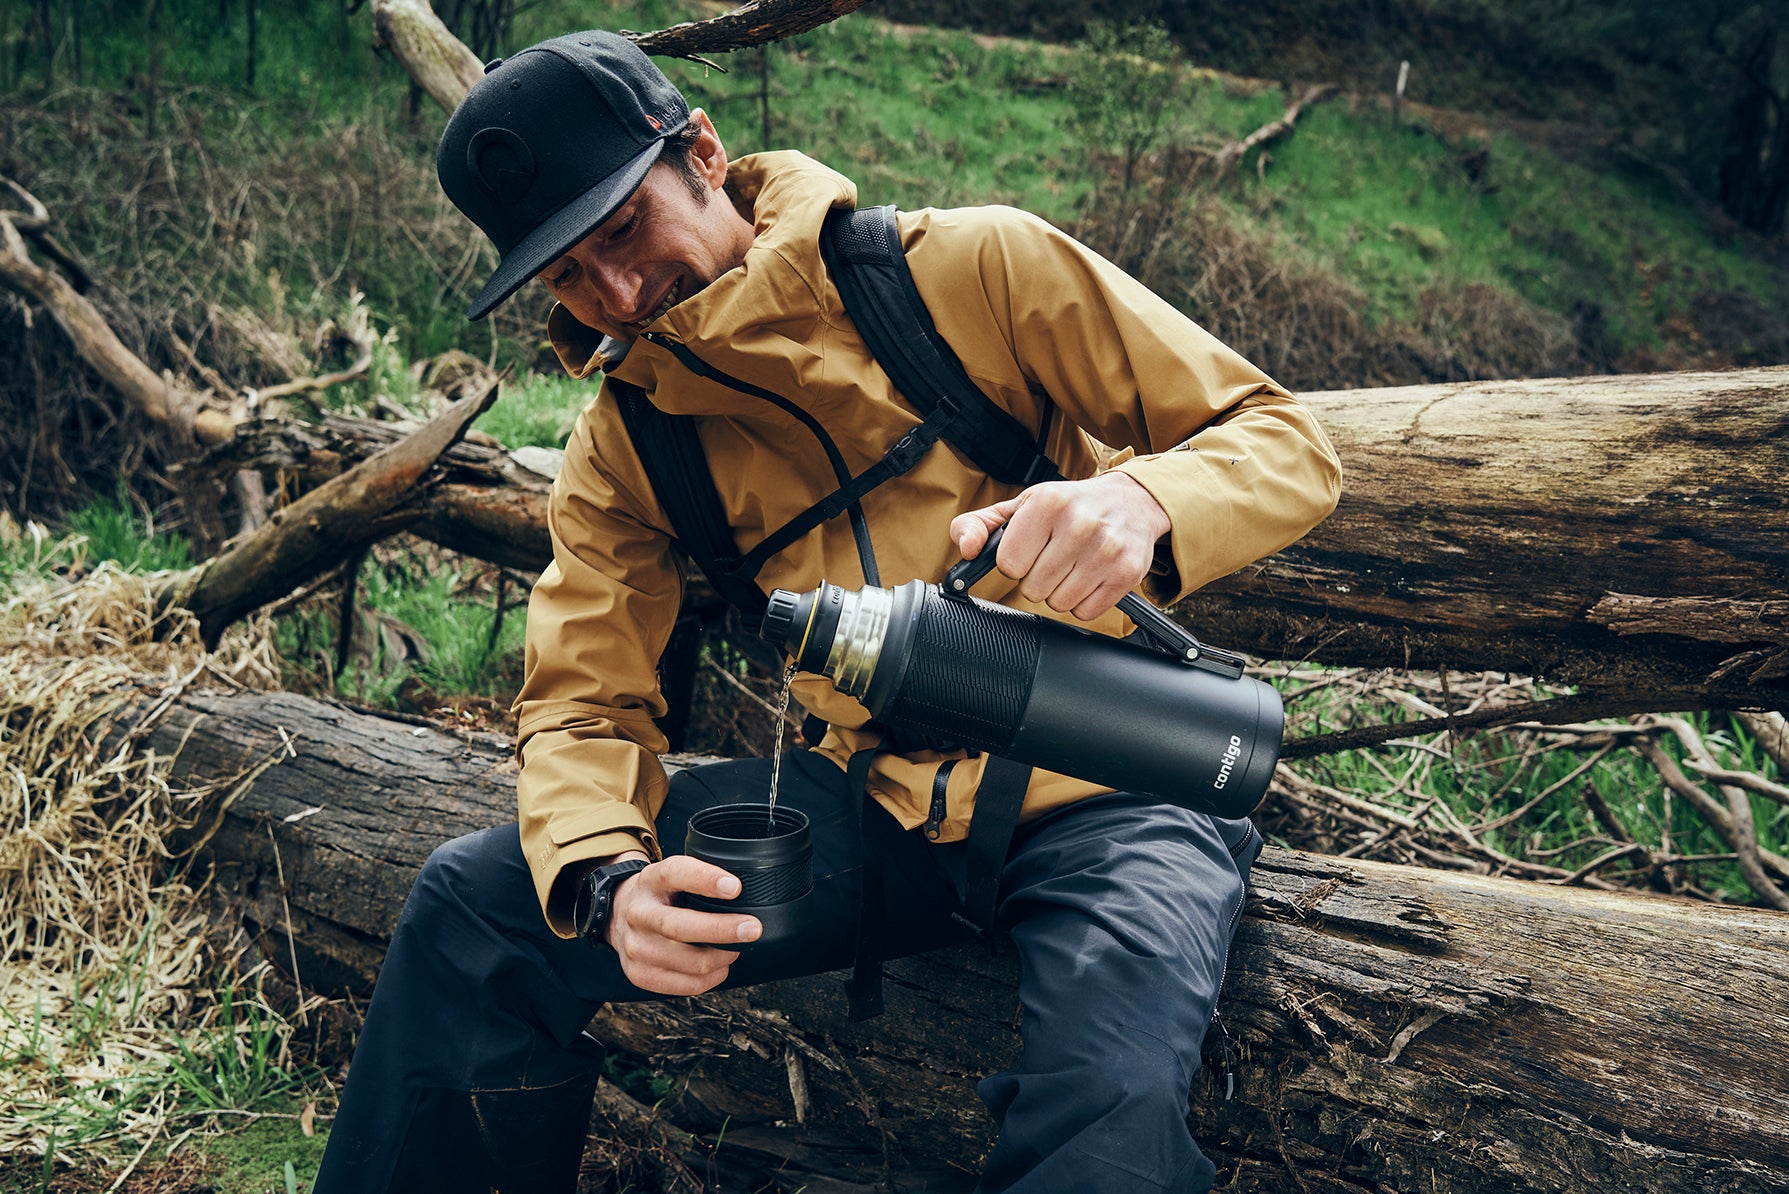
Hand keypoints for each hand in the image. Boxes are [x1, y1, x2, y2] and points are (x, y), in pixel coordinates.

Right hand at [605, 852, 761, 995]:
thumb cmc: (659, 895)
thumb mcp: (672, 875)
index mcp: (651, 881)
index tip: (735, 887)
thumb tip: (744, 893)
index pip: (675, 873)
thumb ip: (700, 879)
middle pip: (680, 927)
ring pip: (690, 962)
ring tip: (736, 948)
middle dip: (722, 930)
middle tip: (752, 928)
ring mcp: (636, 947)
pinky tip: (719, 966)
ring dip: (722, 957)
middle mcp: (638, 913)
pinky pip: (686, 985)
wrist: (618, 916)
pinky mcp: (639, 974)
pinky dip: (712, 978)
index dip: (706, 880)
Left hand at [949, 472, 1169, 620]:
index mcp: (1047, 503)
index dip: (1015, 561)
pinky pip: (1085, 612)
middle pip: (1033, 589)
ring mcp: (1107, 550)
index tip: (1029, 548)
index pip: (1009, 564)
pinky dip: (1084, 601)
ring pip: (1058, 603)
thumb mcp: (1020, 505)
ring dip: (1060, 591)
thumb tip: (967, 549)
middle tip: (1054, 556)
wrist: (1131, 502)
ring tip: (1073, 564)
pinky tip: (1091, 575)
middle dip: (1038, 577)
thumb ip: (978, 525)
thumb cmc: (1068, 506)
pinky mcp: (1126, 574)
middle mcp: (1080, 524)